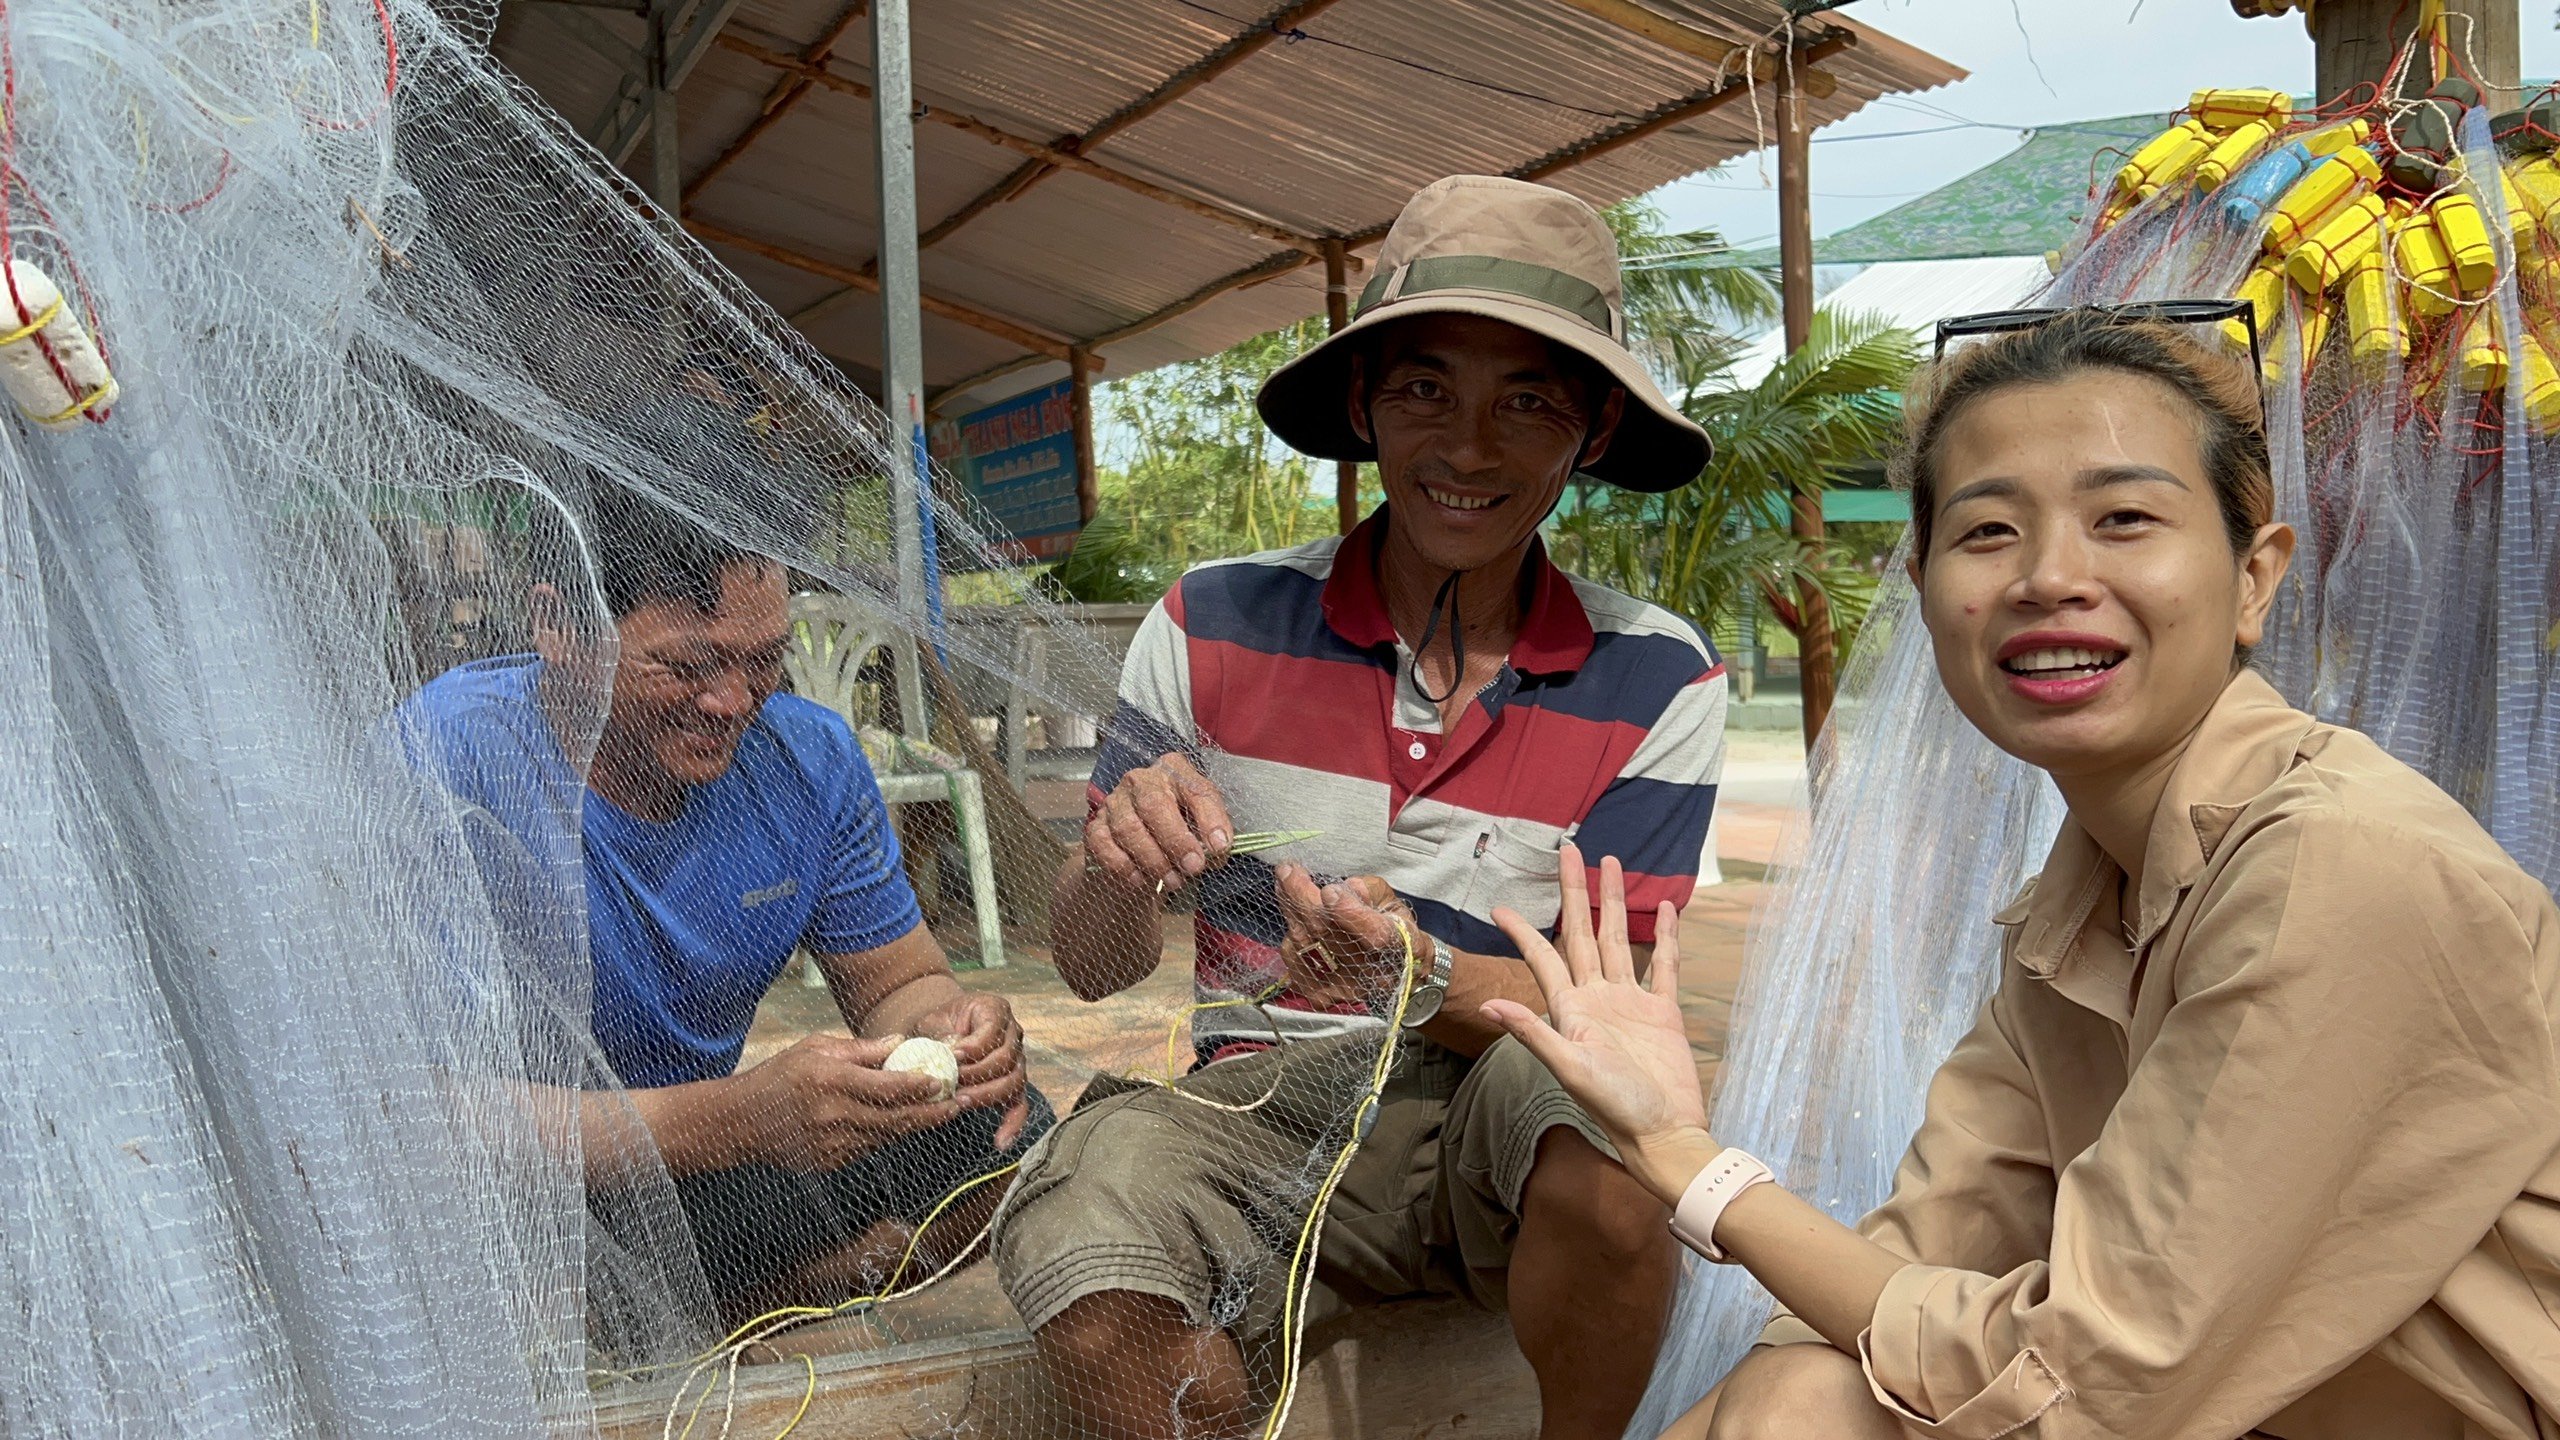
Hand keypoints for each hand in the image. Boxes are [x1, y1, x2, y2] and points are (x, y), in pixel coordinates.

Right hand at [728, 1032, 958, 1172]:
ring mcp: (832, 1144)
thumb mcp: (816, 1048)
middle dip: (932, 1111)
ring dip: (915, 1124)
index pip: (888, 1087)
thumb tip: (901, 1042)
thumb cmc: (779, 1076)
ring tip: (942, 1112)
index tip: (943, 1079)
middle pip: (896, 1118)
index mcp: (831, 1081)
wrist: (740, 1122)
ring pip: (887, 1136)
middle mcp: (834, 1115)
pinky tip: (904, 1123)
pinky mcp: (830, 1161)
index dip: (920, 1085)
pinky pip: (869, 1147)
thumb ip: (861, 1049)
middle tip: (959, 1103)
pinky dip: (888, 1135)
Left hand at [913, 991, 1031, 1148]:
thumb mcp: (932, 1022)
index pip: (993, 1031)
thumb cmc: (937, 1024)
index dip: (975, 1046)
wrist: (943, 1029)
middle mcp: (1013, 1034)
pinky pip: (1019, 1105)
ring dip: (987, 1096)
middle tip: (953, 1085)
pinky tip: (1000, 1143)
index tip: (954, 1056)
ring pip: (1014, 1082)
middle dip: (979, 1075)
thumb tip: (946, 1054)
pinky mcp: (1012, 1083)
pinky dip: (1012, 1125)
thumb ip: (939, 1035)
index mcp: (994, 1010)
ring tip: (961, 1102)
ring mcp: (1017, 1060)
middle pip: (1006, 1059)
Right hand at [1083, 753, 1231, 893]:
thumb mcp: (1200, 824)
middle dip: (1176, 840)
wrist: (1138, 847)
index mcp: (1174, 771)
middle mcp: (1141, 780)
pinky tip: (1141, 880)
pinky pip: (1104, 845)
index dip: (1210, 819)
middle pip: (1154, 804)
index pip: (1195, 789)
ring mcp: (1114, 801)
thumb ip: (1210, 835)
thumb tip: (1216, 853)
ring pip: (1128, 828)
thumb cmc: (1177, 829)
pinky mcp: (1095, 825)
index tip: (1220, 848)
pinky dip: (1123, 866)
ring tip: (1173, 881)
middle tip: (1193, 867)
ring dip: (1153, 860)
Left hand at [1273, 864, 1423, 1012]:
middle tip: (1287, 869)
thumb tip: (1345, 888)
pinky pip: (1294, 962)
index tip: (1329, 891)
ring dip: (1290, 909)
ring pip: (1306, 944)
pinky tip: (1296, 923)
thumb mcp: (1391, 901)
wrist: (1393, 974)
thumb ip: (1370, 891)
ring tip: (1286, 885)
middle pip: (1329, 934)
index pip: (1376, 934)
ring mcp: (1346, 986)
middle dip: (1301, 896)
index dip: (1350, 913)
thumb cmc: (1391, 929)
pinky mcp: (1324, 995)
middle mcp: (1373, 971)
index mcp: (1399, 945)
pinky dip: (1291, 940)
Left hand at [1483, 845, 1710, 1164]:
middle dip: (1575, 892)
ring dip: (1615, 903)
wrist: (1664, 1132)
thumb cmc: (1615, 1107)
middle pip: (1584, 934)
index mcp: (1571, 1010)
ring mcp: (1631, 1003)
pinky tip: (1664, 909)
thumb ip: (1532, 1033)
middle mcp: (1598, 999)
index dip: (1523, 932)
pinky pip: (1664, 966)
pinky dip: (1665, 937)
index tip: (1500, 907)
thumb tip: (1487, 1005)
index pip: (1543, 959)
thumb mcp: (1569, 1068)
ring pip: (1621, 940)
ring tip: (1612, 864)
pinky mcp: (1664, 1012)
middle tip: (1569, 851)